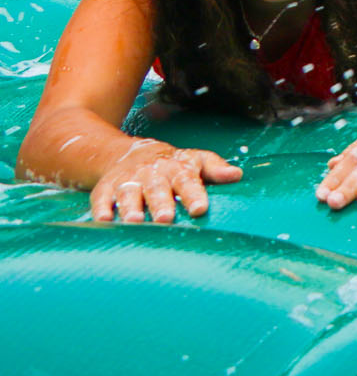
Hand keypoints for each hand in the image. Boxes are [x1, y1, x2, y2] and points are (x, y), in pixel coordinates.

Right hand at [92, 140, 240, 223]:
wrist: (132, 154)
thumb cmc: (173, 164)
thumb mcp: (196, 161)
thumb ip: (215, 168)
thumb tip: (237, 175)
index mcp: (177, 168)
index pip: (188, 180)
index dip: (194, 194)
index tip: (200, 209)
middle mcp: (152, 174)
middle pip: (157, 189)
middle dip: (161, 203)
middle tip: (166, 219)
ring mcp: (127, 181)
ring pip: (129, 193)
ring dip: (131, 207)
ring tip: (135, 222)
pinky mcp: (106, 189)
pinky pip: (101, 198)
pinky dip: (101, 208)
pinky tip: (103, 220)